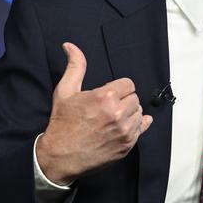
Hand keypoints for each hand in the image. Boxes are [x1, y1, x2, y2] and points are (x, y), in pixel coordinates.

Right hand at [36, 42, 152, 184]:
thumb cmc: (62, 123)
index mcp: (105, 97)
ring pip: (139, 113)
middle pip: (134, 98)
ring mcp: (124, 131)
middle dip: (124, 100)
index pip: (128, 84)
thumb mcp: (65, 91)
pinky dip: (135, 126)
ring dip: (129, 113)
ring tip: (113, 118)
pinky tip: (124, 125)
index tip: (109, 94)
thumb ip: (75, 66)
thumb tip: (70, 46)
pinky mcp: (127, 145)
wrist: (60, 156)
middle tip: (109, 106)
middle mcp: (118, 114)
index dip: (118, 88)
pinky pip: (142, 128)